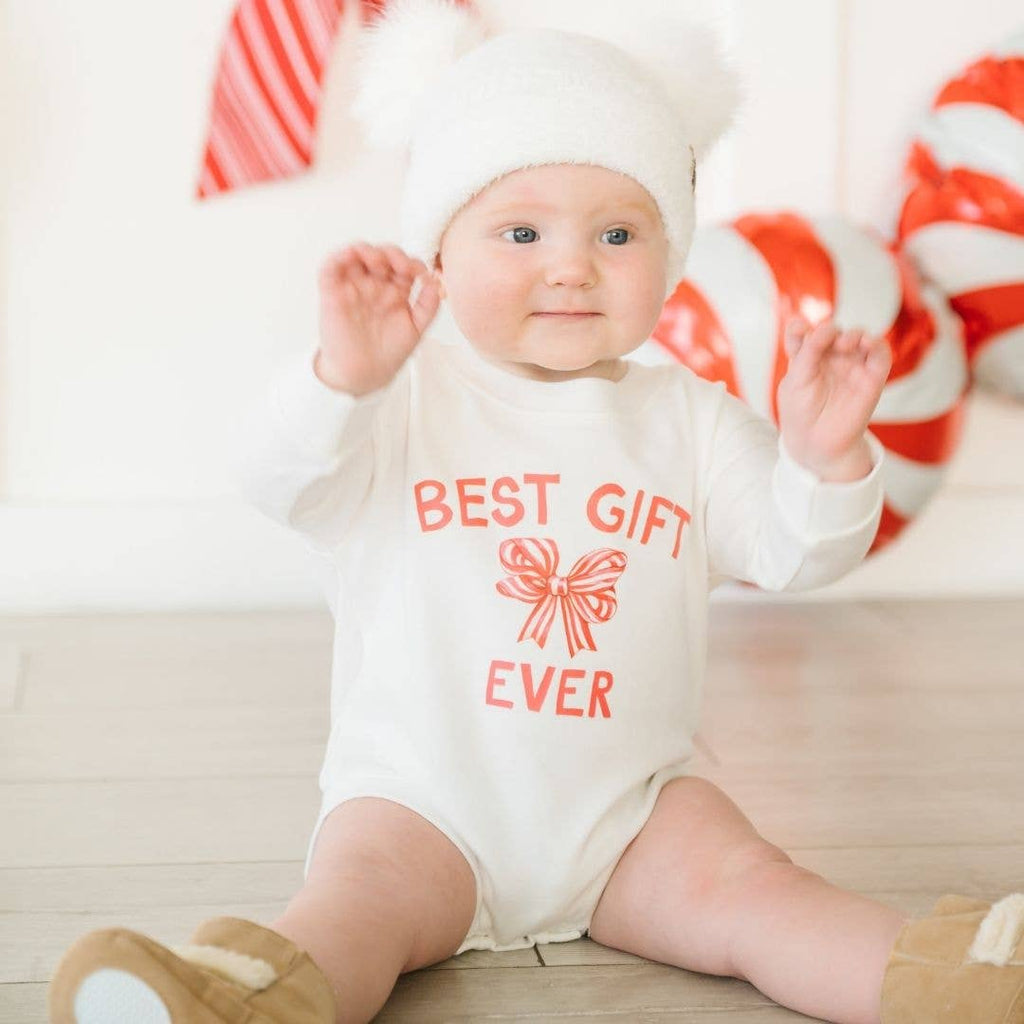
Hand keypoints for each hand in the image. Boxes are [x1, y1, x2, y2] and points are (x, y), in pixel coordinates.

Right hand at [315, 243, 441, 395]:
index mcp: (395, 291)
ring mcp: (353, 287)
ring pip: (356, 255)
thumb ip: (428, 306)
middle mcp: (374, 285)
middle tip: (400, 265)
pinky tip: (350, 256)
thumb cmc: (388, 353)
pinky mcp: (332, 293)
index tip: (420, 273)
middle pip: (381, 255)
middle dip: (391, 253)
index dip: (412, 262)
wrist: (364, 374)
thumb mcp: (416, 329)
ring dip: (366, 250)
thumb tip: (435, 281)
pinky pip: (330, 268)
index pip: (403, 265)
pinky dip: (337, 257)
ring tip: (377, 260)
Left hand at [777, 314, 892, 480]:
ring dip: (853, 334)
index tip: (799, 331)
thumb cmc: (801, 412)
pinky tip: (868, 342)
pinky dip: (877, 344)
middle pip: (831, 332)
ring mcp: (850, 366)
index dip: (799, 327)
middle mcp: (828, 358)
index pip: (801, 332)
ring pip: (858, 338)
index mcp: (805, 358)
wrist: (816, 442)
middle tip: (825, 340)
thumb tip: (828, 328)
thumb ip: (808, 352)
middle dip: (829, 331)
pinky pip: (880, 354)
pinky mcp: (871, 377)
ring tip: (845, 344)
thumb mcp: (796, 381)